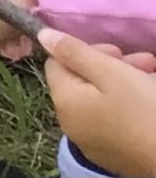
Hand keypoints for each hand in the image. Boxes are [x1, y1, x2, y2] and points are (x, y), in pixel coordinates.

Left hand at [42, 29, 155, 177]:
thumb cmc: (144, 111)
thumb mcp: (111, 73)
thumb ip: (75, 52)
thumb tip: (42, 36)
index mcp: (64, 102)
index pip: (57, 63)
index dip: (85, 52)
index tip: (117, 52)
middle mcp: (70, 123)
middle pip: (81, 82)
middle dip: (111, 66)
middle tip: (144, 63)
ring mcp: (90, 140)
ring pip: (99, 99)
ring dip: (123, 82)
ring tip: (151, 76)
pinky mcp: (111, 151)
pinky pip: (110, 119)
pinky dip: (125, 105)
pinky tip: (147, 99)